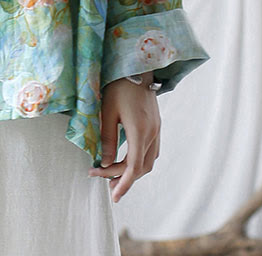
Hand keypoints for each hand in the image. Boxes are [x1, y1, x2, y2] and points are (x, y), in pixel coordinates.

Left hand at [87, 73, 160, 202]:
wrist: (136, 66)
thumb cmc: (118, 86)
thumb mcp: (107, 111)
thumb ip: (108, 138)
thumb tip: (105, 163)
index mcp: (140, 130)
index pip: (134, 166)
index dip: (123, 183)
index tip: (113, 196)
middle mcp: (152, 132)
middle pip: (142, 167)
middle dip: (124, 178)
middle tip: (104, 182)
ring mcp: (157, 129)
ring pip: (149, 161)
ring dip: (133, 171)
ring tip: (113, 175)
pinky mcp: (157, 124)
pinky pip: (151, 150)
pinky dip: (140, 160)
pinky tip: (127, 160)